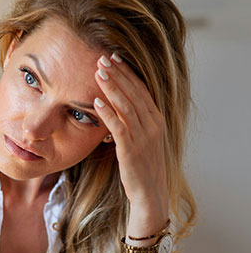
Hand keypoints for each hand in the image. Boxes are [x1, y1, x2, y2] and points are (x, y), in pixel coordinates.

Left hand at [93, 53, 168, 226]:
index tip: (114, 57)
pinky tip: (96, 102)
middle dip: (118, 74)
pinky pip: (118, 127)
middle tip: (102, 58)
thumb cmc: (142, 168)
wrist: (150, 194)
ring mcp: (144, 137)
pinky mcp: (131, 150)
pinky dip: (108, 113)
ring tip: (98, 72)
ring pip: (127, 106)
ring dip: (111, 88)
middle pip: (134, 93)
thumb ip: (132, 123)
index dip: (128, 72)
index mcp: (157, 120)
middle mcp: (153, 125)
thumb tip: (115, 107)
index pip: (142, 89)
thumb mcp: (140, 141)